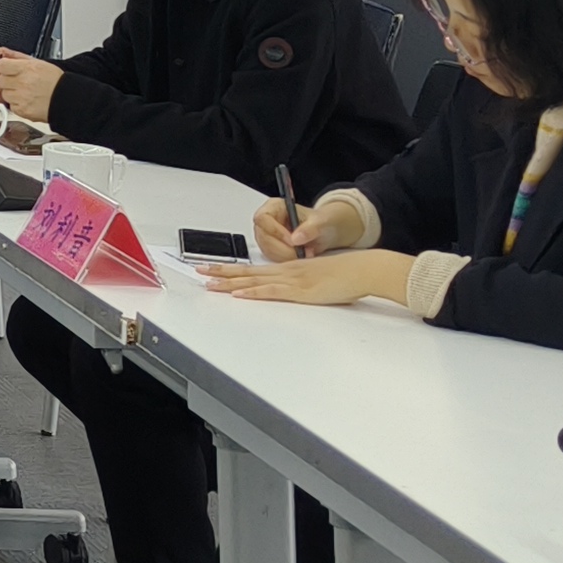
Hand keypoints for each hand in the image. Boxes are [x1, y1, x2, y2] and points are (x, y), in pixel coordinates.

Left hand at [0, 47, 60, 120]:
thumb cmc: (55, 81)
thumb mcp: (38, 63)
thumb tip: (4, 51)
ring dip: (12, 93)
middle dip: (8, 81)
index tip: (9, 69)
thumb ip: (18, 56)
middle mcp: (22, 83)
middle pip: (1, 80)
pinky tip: (27, 100)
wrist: (66, 100)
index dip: (5, 67)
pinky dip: (17, 104)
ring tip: (25, 92)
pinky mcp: (22, 110)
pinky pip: (11, 106)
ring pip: (5, 94)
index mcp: (26, 69)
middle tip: (20, 82)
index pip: (1, 65)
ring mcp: (21, 98)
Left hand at [205, 247, 411, 306]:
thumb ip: (305, 283)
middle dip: (222, 272)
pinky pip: (272, 292)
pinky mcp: (301, 291)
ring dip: (230, 283)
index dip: (233, 269)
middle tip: (200, 271)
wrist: (363, 269)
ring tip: (209, 283)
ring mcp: (293, 280)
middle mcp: (287, 271)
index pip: (254, 269)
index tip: (215, 269)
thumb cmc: (346, 274)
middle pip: (248, 272)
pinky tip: (240, 294)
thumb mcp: (320, 277)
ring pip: (254, 281)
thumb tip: (297, 290)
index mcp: (290, 268)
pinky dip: (254, 292)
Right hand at [254, 189, 366, 262]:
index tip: (293, 242)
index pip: (263, 219)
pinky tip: (301, 257)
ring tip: (306, 253)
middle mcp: (266, 220)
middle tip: (302, 253)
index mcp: (274, 206)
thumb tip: (296, 238)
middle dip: (283, 248)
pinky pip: (272, 257)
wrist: (325, 232)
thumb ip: (309, 229)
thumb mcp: (320, 222)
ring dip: (286, 256)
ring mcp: (267, 235)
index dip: (276, 231)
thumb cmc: (321, 222)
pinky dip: (286, 260)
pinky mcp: (270, 248)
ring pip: (267, 250)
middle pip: (263, 237)